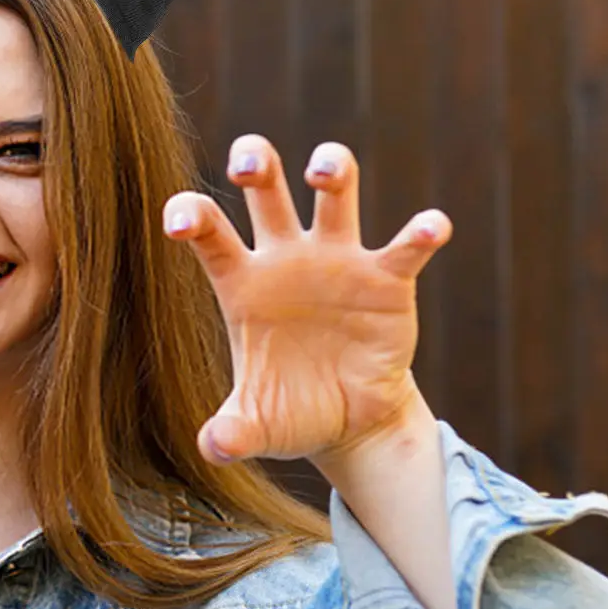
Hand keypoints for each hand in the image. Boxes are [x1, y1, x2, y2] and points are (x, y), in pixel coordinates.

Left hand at [163, 135, 449, 467]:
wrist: (349, 423)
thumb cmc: (291, 412)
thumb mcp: (257, 426)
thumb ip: (232, 433)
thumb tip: (215, 447)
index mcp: (242, 286)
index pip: (211, 237)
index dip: (193, 217)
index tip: (178, 219)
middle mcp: (286, 260)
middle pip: (266, 192)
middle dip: (256, 163)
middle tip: (248, 161)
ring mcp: (338, 263)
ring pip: (335, 194)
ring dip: (332, 169)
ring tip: (323, 172)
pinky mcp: (386, 279)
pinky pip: (404, 247)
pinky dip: (421, 233)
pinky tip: (429, 227)